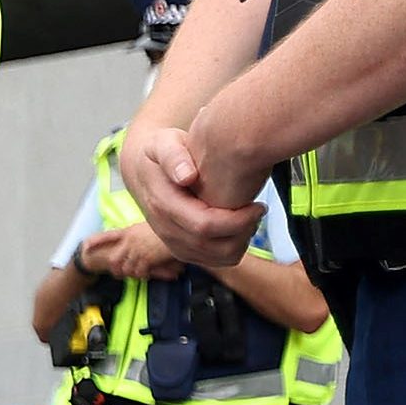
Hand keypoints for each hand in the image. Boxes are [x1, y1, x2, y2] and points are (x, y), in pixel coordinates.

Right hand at [124, 123, 268, 265]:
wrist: (145, 170)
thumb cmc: (163, 152)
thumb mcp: (163, 143)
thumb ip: (172, 155)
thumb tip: (187, 176)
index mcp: (163, 205)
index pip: (204, 225)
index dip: (237, 220)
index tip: (259, 204)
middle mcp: (164, 229)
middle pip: (212, 246)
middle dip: (244, 231)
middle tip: (259, 210)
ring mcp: (172, 242)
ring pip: (215, 259)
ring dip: (241, 243)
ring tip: (252, 219)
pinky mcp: (181, 249)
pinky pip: (214, 261)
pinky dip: (234, 250)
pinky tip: (241, 228)